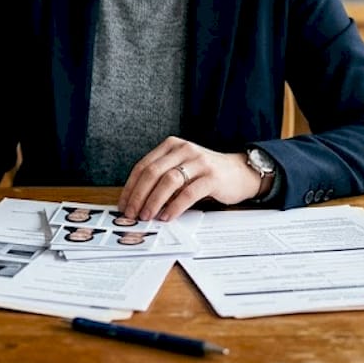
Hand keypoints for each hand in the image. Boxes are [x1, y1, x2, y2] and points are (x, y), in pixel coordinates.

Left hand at [118, 136, 263, 220]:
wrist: (240, 173)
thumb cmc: (206, 174)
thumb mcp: (181, 170)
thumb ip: (162, 180)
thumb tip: (137, 202)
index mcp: (171, 146)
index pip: (143, 166)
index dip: (131, 187)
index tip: (123, 204)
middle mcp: (184, 149)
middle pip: (152, 172)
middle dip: (139, 195)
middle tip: (132, 213)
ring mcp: (199, 162)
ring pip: (168, 181)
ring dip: (154, 201)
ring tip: (147, 216)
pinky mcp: (212, 177)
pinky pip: (188, 193)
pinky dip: (175, 207)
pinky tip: (167, 216)